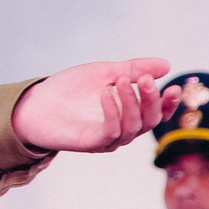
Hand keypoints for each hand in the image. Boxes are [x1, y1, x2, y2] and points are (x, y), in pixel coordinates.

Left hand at [11, 58, 173, 152]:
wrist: (35, 102)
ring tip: (121, 81)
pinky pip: (111, 133)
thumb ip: (133, 69)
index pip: (157, 112)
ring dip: (131, 103)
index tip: (173, 87)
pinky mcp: (92, 143)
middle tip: (145, 79)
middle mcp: (124, 129)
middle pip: (149, 120)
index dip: (168, 103)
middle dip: (151, 99)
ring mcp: (109, 138)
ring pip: (133, 127)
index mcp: (129, 113)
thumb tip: (166, 65)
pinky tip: (106, 93)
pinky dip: (113, 112)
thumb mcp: (104, 72)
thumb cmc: (69, 89)